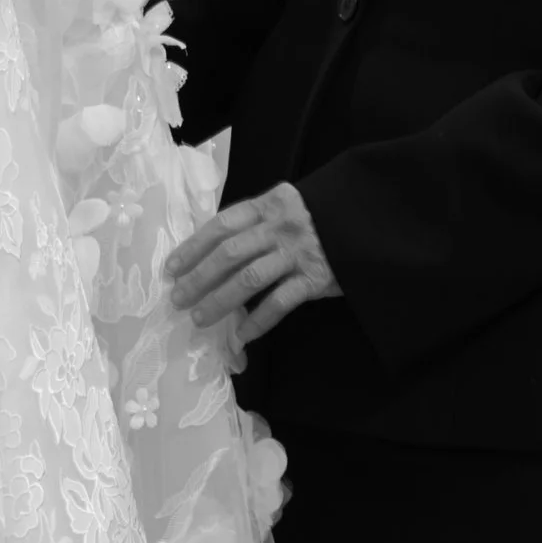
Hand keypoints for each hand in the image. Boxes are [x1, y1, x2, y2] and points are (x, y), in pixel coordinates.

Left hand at [166, 181, 341, 344]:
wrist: (370, 222)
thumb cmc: (321, 218)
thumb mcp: (288, 207)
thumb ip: (258, 223)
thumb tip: (213, 252)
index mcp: (270, 205)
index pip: (223, 225)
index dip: (194, 247)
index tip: (172, 268)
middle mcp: (281, 227)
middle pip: (230, 254)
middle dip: (198, 278)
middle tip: (178, 300)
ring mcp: (299, 253)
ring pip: (249, 279)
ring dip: (220, 301)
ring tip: (200, 319)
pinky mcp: (316, 278)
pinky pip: (280, 302)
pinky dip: (258, 321)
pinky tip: (242, 337)